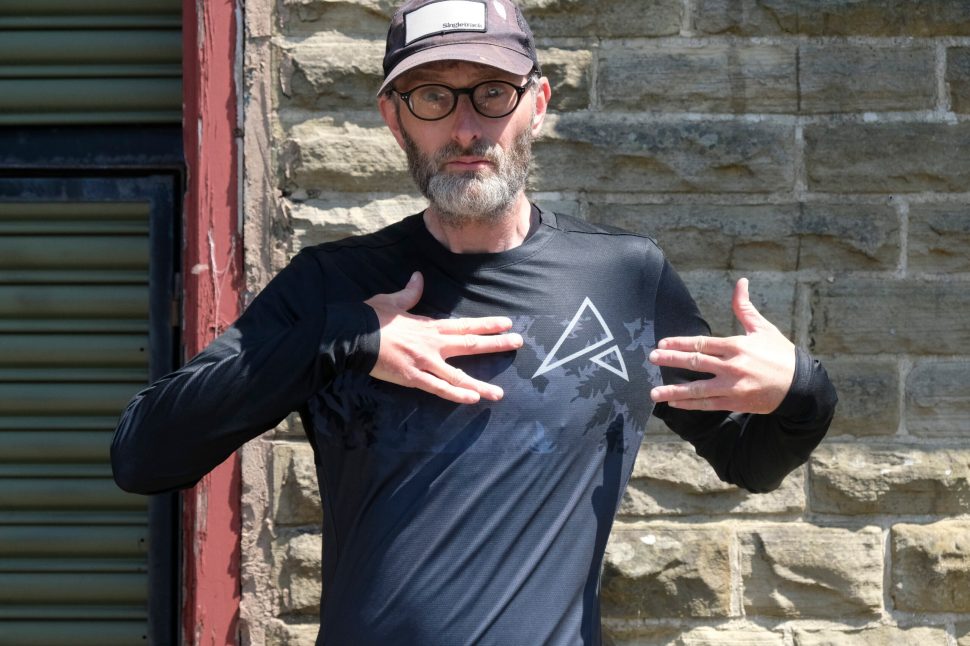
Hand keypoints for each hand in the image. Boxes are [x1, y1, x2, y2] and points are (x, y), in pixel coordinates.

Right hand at [365, 271, 522, 403]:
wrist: (353, 334)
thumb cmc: (371, 317)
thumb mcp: (393, 300)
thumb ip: (410, 293)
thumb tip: (418, 278)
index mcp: (429, 326)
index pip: (465, 325)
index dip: (487, 324)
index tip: (506, 323)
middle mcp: (433, 343)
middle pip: (471, 344)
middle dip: (496, 343)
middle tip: (518, 342)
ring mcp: (425, 362)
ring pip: (459, 375)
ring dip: (481, 383)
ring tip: (500, 393)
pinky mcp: (414, 377)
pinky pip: (439, 388)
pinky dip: (457, 395)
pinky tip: (473, 399)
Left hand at [648, 278, 795, 413]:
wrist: (801, 385)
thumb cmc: (780, 354)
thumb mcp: (762, 328)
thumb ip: (744, 308)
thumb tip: (740, 282)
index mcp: (737, 346)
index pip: (702, 343)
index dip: (680, 343)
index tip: (662, 343)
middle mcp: (733, 366)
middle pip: (695, 362)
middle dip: (671, 360)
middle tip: (651, 359)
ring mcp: (733, 386)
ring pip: (698, 388)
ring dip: (673, 391)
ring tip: (653, 393)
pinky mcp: (736, 402)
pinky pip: (708, 404)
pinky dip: (690, 404)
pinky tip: (674, 404)